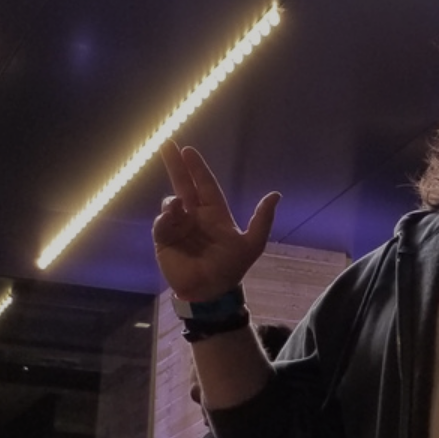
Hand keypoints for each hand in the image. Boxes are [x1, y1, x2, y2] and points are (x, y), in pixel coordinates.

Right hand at [154, 142, 279, 300]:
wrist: (210, 292)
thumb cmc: (231, 268)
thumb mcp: (252, 244)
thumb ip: (263, 220)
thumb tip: (276, 195)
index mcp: (215, 214)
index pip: (205, 185)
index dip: (197, 168)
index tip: (188, 151)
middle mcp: (195, 216)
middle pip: (184, 185)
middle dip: (175, 165)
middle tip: (167, 144)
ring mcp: (179, 227)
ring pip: (170, 204)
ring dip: (172, 201)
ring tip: (177, 206)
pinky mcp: (165, 240)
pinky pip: (161, 224)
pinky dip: (165, 219)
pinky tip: (171, 219)